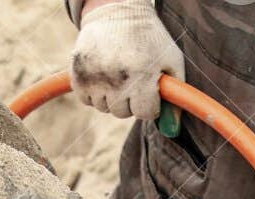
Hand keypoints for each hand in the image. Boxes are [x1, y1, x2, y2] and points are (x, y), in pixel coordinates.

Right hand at [71, 0, 184, 124]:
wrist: (116, 10)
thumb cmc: (149, 39)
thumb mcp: (171, 62)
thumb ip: (176, 98)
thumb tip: (171, 130)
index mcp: (142, 74)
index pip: (144, 113)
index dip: (149, 103)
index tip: (149, 89)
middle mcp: (116, 77)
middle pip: (123, 112)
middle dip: (130, 99)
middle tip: (132, 76)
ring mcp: (95, 77)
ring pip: (104, 108)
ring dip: (111, 96)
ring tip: (117, 72)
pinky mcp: (78, 75)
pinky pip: (86, 100)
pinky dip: (94, 92)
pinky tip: (102, 73)